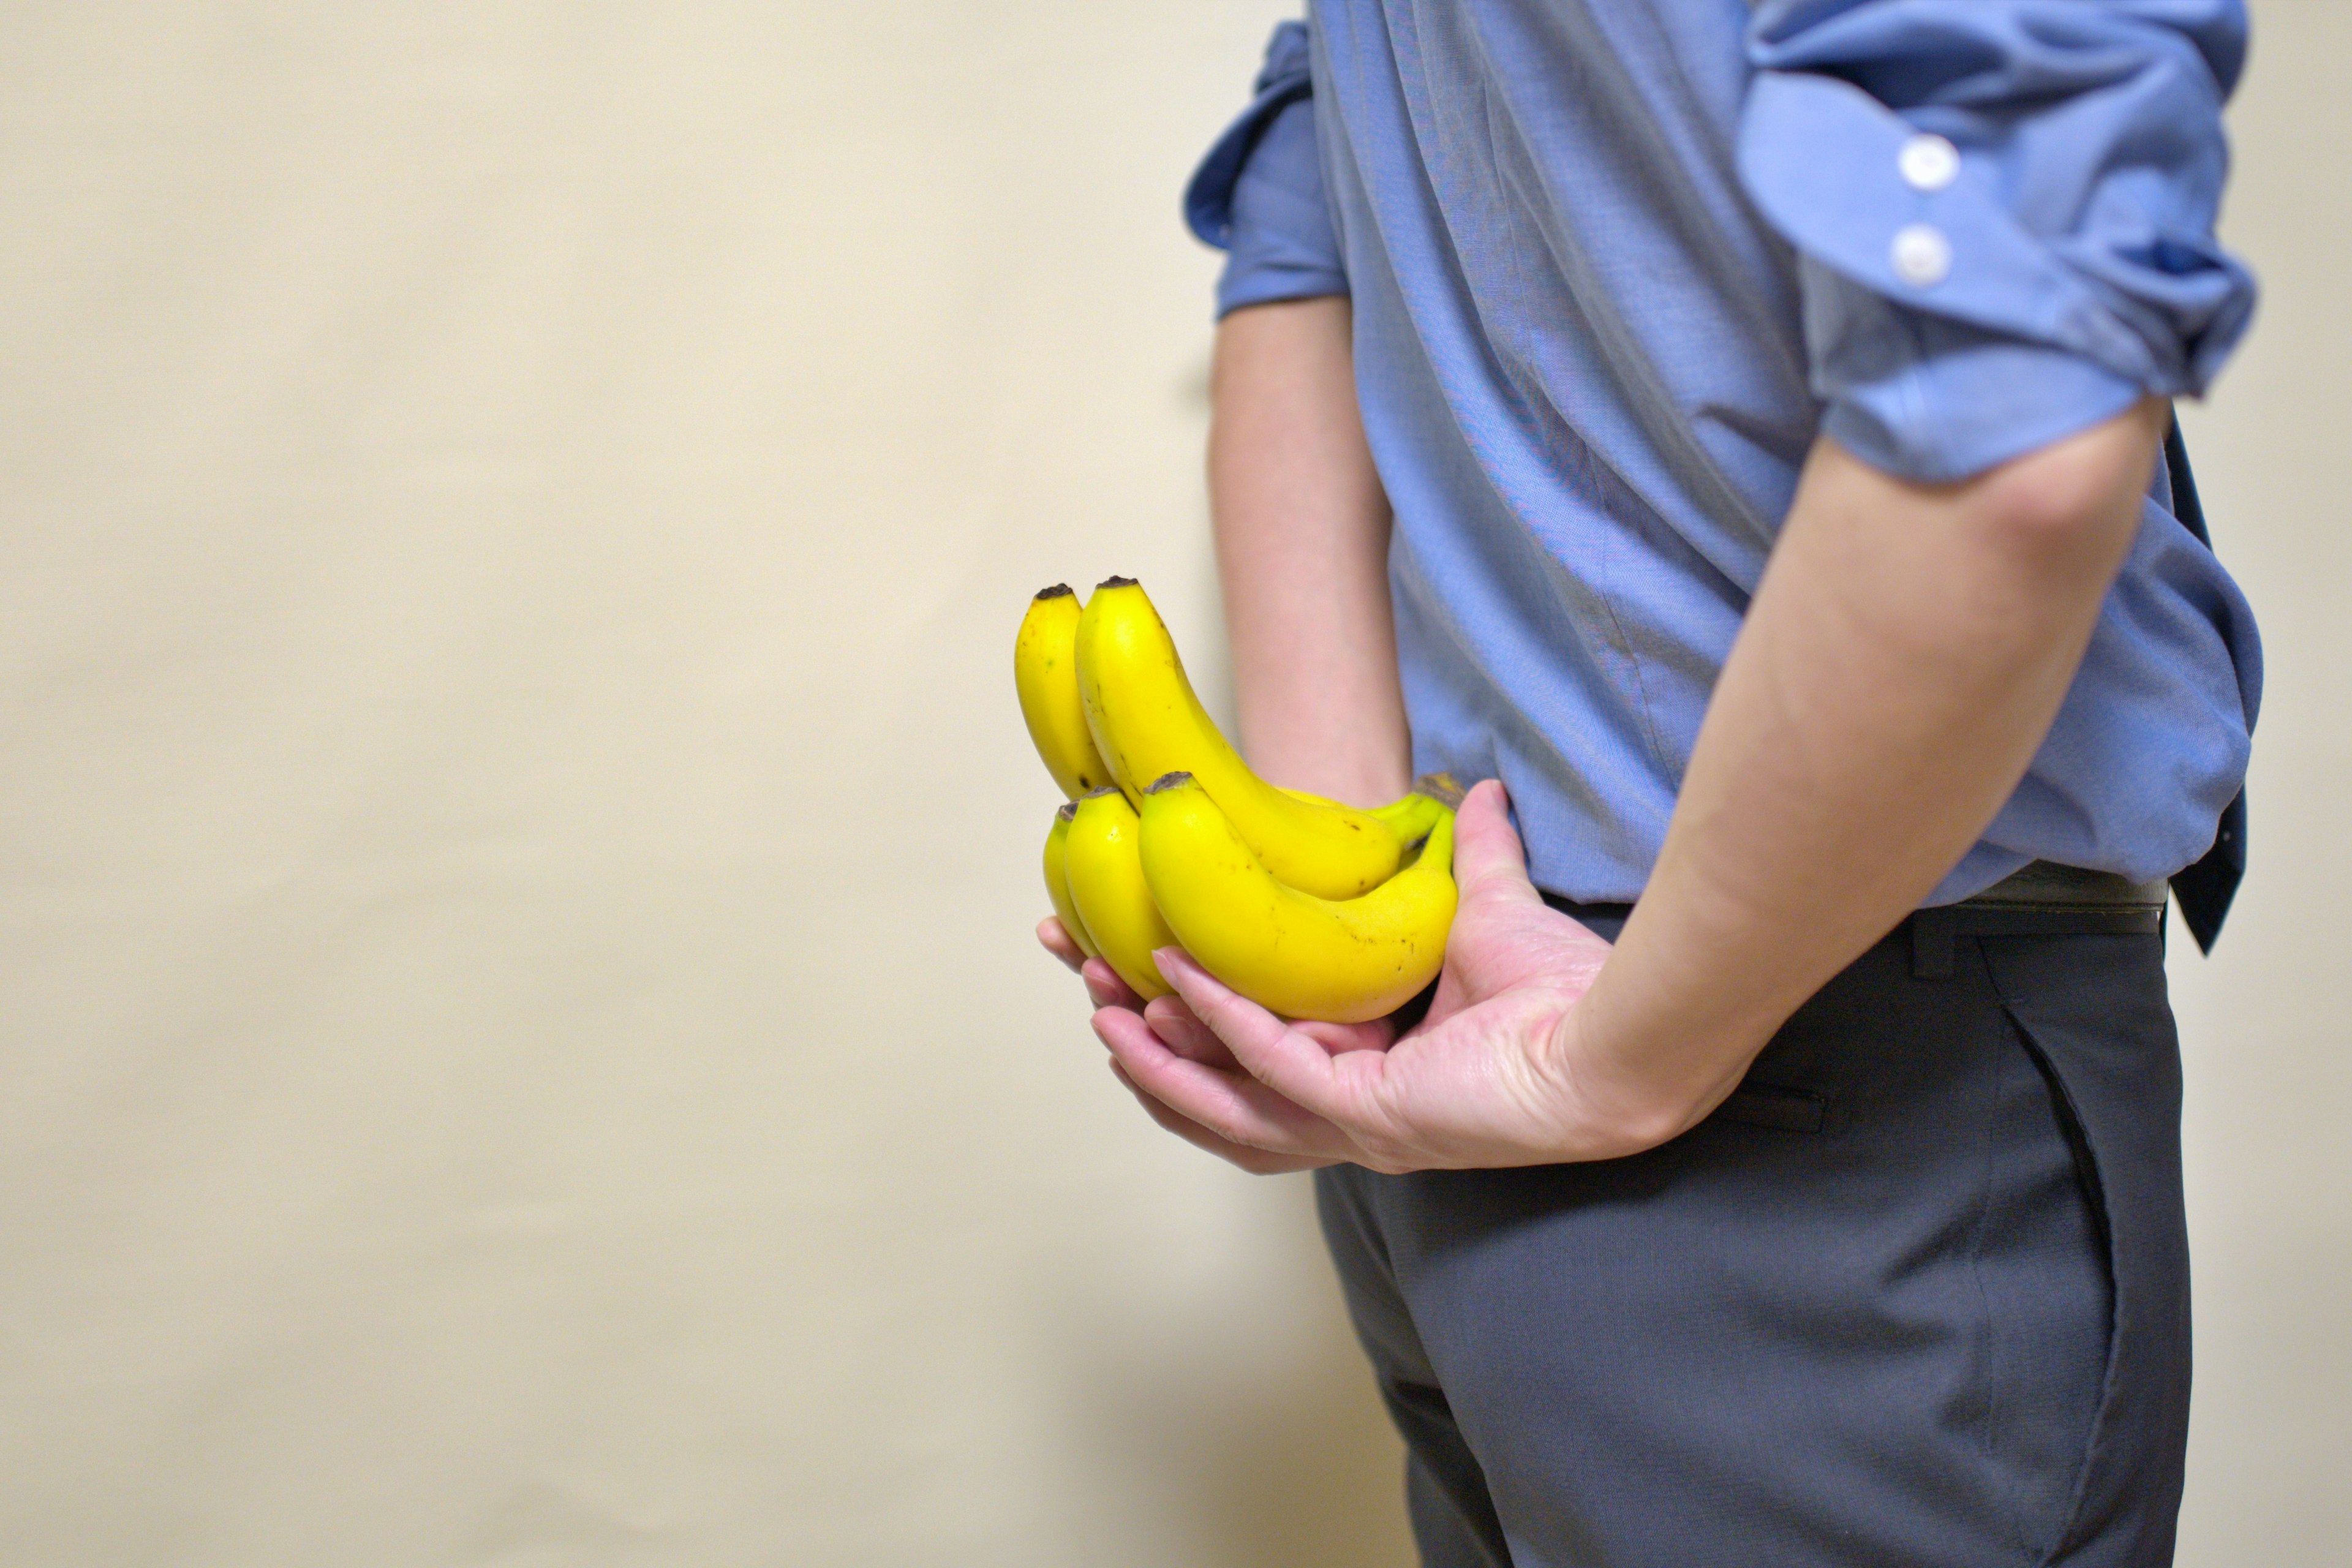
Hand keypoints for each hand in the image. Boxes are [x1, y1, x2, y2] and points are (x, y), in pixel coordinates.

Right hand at [1095, 780, 1701, 1173]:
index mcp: (1365, 1073)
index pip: (1245, 1053)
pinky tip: (1180, 982)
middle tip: (1080, 974)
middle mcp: (1347, 1113)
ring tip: (1098, 1000)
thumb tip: (1480, 793)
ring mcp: (1353, 1123)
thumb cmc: (1565, 992)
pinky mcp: (1368, 1113)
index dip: (1177, 1014)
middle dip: (1139, 1036)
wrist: (1616, 1034)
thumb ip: (1471, 856)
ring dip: (1156, 1054)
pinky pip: (1274, 1067)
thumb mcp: (1487, 909)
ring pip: (1223, 1100)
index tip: (1121, 955)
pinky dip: (1225, 1024)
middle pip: (1212, 1085)